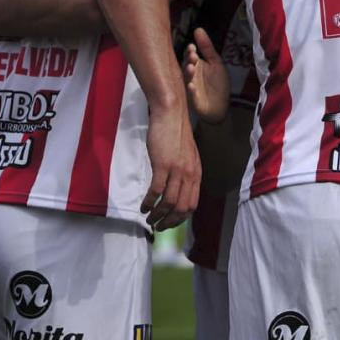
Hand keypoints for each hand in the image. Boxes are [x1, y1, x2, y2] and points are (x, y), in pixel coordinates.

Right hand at [142, 103, 200, 230]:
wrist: (171, 113)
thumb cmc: (175, 133)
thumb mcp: (186, 156)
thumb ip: (185, 173)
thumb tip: (177, 189)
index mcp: (196, 173)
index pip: (192, 204)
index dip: (180, 218)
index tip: (169, 223)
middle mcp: (190, 174)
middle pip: (182, 208)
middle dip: (170, 222)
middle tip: (158, 226)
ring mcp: (177, 170)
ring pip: (170, 202)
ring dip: (158, 215)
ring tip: (149, 218)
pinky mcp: (163, 165)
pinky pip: (157, 191)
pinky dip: (149, 202)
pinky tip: (143, 206)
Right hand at [183, 28, 229, 122]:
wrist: (221, 106)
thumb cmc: (217, 84)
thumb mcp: (216, 63)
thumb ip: (207, 47)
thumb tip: (198, 29)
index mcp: (195, 66)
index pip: (189, 56)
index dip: (190, 52)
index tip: (192, 47)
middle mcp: (190, 76)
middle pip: (186, 66)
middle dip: (189, 60)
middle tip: (192, 56)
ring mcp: (191, 88)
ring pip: (187, 79)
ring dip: (188, 73)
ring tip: (191, 67)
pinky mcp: (194, 101)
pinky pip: (191, 95)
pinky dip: (191, 90)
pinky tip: (191, 85)